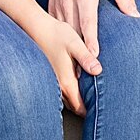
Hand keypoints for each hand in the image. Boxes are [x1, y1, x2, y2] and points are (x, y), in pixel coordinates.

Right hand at [0, 0, 100, 115]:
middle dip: (85, 109)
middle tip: (100, 108)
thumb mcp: (74, 43)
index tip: (102, 112)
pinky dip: (70, 94)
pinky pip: (61, 92)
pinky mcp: (50, 76)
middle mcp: (58, 86)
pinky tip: (77, 86)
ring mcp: (52, 82)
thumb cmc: (56, 34)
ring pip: (66, 101)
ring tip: (91, 99)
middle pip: (74, 107)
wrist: (36, 27)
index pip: (80, 107)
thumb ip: (86, 57)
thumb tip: (98, 70)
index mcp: (66, 81)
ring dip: (77, 101)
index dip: (91, 112)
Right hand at [47, 0, 139, 59]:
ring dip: (67, 47)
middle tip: (84, 71)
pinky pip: (54, 22)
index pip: (88, 21)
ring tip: (73, 67)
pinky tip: (62, 50)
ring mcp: (58, 2)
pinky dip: (58, 37)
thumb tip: (135, 17)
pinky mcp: (52, 2)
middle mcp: (69, 0)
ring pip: (62, 29)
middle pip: (74, 30)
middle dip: (78, 50)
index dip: (91, 39)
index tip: (94, 55)